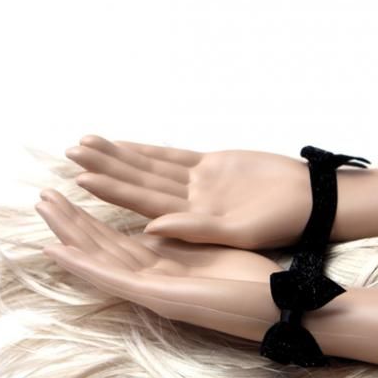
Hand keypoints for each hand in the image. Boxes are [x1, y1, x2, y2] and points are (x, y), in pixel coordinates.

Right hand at [34, 188, 282, 342]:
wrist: (280, 306)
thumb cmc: (254, 278)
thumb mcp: (213, 249)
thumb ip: (183, 239)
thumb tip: (161, 224)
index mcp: (165, 264)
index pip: (118, 241)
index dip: (90, 222)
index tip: (67, 201)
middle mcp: (153, 276)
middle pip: (103, 246)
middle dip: (72, 222)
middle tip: (43, 199)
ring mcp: (154, 289)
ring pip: (101, 259)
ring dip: (70, 235)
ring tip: (43, 211)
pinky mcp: (161, 297)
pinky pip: (116, 279)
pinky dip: (85, 265)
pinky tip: (59, 250)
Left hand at [64, 135, 315, 249]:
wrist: (311, 203)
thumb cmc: (283, 222)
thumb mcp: (239, 233)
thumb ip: (195, 229)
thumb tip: (150, 226)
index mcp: (189, 225)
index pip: (139, 210)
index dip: (109, 198)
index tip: (77, 187)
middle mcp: (187, 206)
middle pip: (137, 186)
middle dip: (102, 173)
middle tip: (66, 161)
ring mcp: (197, 186)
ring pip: (148, 170)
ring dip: (118, 158)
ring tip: (84, 144)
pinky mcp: (210, 166)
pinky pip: (171, 157)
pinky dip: (147, 151)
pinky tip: (122, 145)